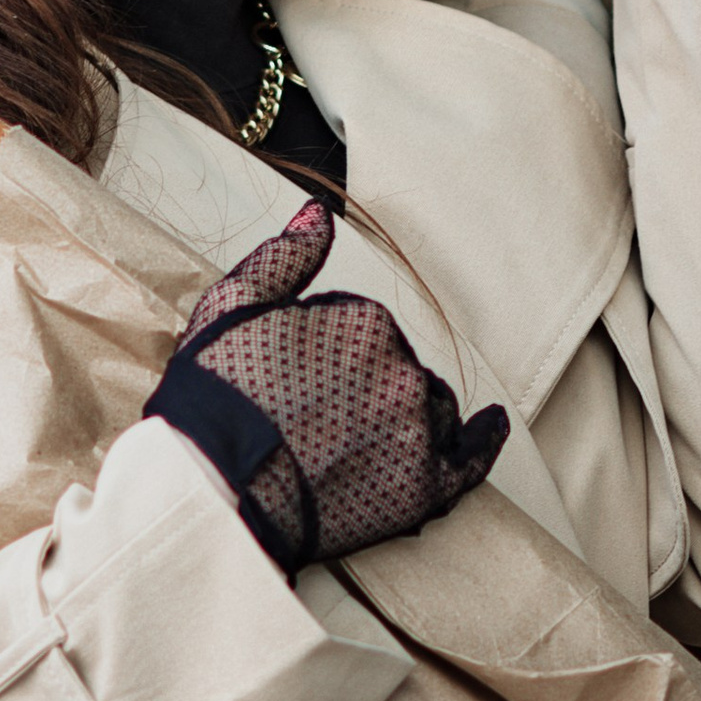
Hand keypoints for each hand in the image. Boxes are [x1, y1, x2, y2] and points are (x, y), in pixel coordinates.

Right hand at [144, 203, 507, 577]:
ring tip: (348, 445)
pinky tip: (489, 426)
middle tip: (311, 418)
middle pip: (398, 367)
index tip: (294, 381)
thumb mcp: (234, 304)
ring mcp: (417, 431)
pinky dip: (482, 441)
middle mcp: (402, 370)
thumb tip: (320, 212)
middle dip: (363, 384)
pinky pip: (471, 460)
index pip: (363, 328)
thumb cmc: (215, 397)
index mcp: (365, 320)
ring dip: (404, 417)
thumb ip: (287, 256)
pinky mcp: (423, 488)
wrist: (211, 487)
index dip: (324, 355)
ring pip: (430, 409)